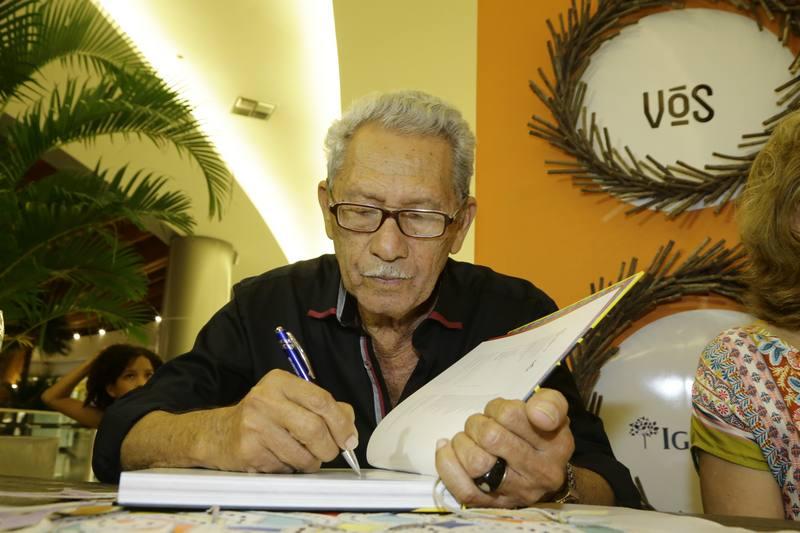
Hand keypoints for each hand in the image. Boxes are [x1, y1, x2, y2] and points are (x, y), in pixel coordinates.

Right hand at [214, 369, 357, 472]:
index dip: (341, 423)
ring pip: (302, 454)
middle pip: (314, 428)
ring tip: (303, 456)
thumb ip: (322, 407)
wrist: (218, 434)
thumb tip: (349, 426)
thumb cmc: (263, 416)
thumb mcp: (290, 400)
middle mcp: (265, 400)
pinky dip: (291, 469)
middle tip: (330, 452)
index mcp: (279, 382)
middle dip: (329, 447)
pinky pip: (285, 468)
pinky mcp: (248, 451)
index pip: (321, 400)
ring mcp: (254, 426)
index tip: (349, 438)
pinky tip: (281, 459)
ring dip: (311, 462)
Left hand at [434, 388, 573, 507]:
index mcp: (555, 445)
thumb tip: (536, 414)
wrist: (543, 474)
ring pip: (475, 462)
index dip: (497, 408)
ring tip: (470, 440)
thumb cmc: (540, 434)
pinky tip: (448, 449)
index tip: (501, 412)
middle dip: (477, 424)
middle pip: (490, 437)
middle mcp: (539, 473)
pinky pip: (463, 487)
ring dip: (463, 443)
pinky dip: (448, 464)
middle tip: (482, 425)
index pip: (511, 415)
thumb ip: (550, 404)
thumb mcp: (554, 412)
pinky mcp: (492, 504)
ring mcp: (515, 492)